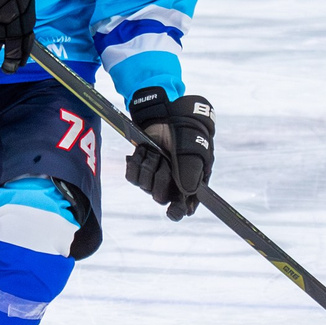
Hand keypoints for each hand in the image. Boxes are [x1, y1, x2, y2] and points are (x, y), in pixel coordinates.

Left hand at [125, 87, 214, 219]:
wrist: (166, 113)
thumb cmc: (186, 131)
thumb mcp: (193, 150)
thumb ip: (191, 172)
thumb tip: (187, 194)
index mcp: (190, 182)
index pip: (183, 207)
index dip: (177, 211)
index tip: (172, 212)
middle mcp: (172, 184)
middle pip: (160, 197)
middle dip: (161, 176)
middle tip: (166, 159)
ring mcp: (155, 176)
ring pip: (144, 186)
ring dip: (149, 164)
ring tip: (155, 149)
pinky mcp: (141, 168)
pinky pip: (132, 177)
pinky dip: (135, 163)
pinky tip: (142, 151)